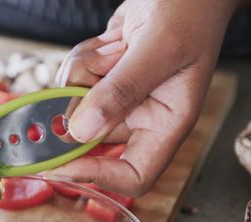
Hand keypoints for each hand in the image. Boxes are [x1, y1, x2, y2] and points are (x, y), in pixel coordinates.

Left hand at [48, 0, 238, 195]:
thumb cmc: (190, 10)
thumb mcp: (160, 47)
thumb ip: (122, 90)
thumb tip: (81, 132)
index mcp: (167, 123)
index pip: (134, 175)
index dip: (97, 175)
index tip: (60, 164)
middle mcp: (142, 117)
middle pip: (91, 140)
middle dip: (79, 107)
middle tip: (90, 74)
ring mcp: (119, 98)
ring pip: (75, 104)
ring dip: (82, 73)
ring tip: (115, 46)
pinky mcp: (103, 78)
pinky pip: (73, 80)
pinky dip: (80, 59)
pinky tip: (108, 41)